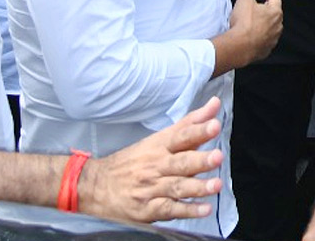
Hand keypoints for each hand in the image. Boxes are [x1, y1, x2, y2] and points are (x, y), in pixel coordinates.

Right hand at [81, 97, 224, 221]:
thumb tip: (214, 104)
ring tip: (216, 185)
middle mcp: (157, 165)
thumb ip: (190, 124)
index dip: (198, 130)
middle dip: (200, 160)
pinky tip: (203, 209)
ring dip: (197, 187)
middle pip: (180, 162)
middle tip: (217, 157)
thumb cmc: (133, 161)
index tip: (214, 125)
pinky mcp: (148, 209)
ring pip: (177, 186)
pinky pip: (170, 209)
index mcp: (159, 146)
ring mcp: (152, 188)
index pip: (181, 136)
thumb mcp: (158, 139)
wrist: (96, 186)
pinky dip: (187, 210)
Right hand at [229, 0, 282, 62]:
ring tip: (252, 22)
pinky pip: (265, 41)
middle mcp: (277, 26)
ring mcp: (272, 39)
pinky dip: (260, 37)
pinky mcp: (266, 49)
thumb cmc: (245, 24)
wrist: (240, 46)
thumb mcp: (244, 0)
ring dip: (263, 24)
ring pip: (270, 28)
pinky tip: (251, 35)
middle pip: (274, 14)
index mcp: (275, 12)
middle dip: (266, 10)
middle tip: (257, 7)